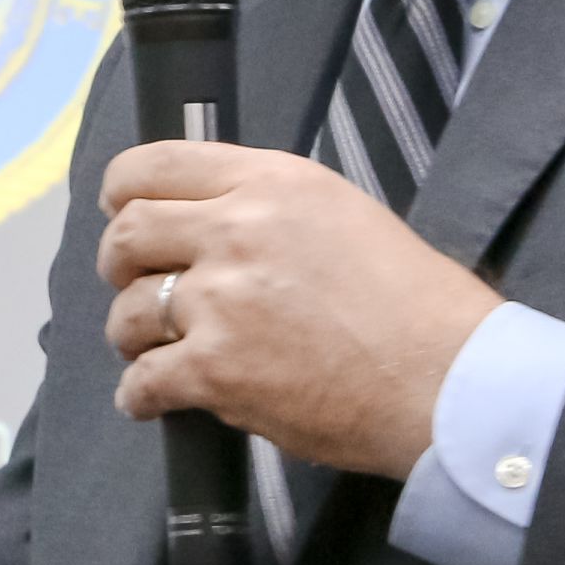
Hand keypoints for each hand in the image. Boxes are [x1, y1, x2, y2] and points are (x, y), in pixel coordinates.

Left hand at [96, 142, 501, 476]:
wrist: (445, 378)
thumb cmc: (413, 304)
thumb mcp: (343, 214)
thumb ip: (270, 208)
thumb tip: (211, 221)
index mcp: (272, 183)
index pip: (157, 164)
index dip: (123, 191)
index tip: (120, 210)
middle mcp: (237, 231)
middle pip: (128, 234)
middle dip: (119, 265)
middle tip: (134, 285)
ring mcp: (221, 301)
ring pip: (129, 311)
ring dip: (132, 335)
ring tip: (153, 350)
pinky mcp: (216, 370)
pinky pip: (144, 381)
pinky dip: (140, 395)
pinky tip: (153, 399)